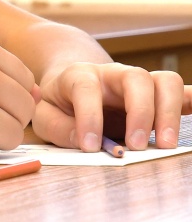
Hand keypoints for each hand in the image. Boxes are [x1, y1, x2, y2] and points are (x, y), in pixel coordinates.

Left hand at [32, 62, 191, 151]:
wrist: (71, 84)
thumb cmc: (58, 102)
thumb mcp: (44, 113)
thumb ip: (58, 127)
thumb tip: (88, 143)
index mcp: (79, 75)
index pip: (86, 88)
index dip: (89, 116)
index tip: (90, 146)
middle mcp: (113, 74)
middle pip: (136, 78)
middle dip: (140, 112)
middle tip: (136, 146)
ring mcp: (139, 83)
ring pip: (165, 82)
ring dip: (169, 112)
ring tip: (165, 145)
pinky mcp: (157, 95)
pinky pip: (183, 92)